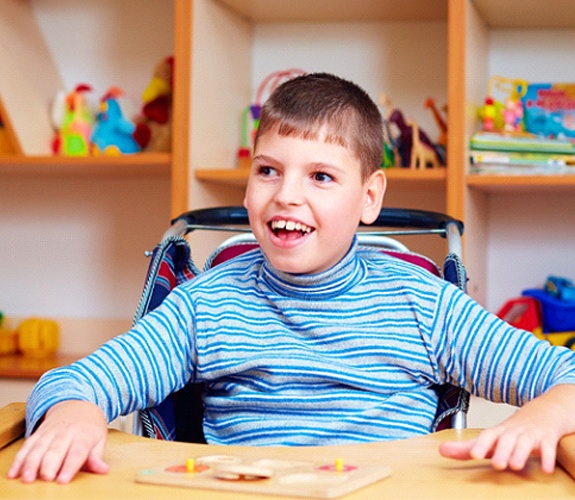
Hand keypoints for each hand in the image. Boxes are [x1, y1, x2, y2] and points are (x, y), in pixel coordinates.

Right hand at [7, 400, 108, 483]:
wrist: (78, 406)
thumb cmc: (90, 428)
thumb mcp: (99, 440)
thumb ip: (97, 457)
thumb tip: (103, 470)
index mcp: (83, 435)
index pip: (77, 452)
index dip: (69, 466)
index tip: (63, 480)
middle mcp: (65, 432)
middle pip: (56, 449)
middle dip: (49, 464)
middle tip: (45, 478)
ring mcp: (50, 432)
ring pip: (39, 447)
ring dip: (31, 463)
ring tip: (27, 478)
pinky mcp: (38, 433)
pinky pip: (27, 446)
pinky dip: (19, 459)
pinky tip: (14, 472)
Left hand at [439, 423, 558, 473]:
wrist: (542, 413)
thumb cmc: (510, 431)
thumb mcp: (489, 439)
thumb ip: (466, 448)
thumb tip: (440, 450)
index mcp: (498, 432)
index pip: (487, 436)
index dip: (481, 444)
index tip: (474, 454)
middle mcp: (513, 432)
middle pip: (507, 440)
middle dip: (502, 451)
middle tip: (498, 464)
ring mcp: (531, 434)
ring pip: (526, 442)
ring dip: (520, 453)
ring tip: (516, 465)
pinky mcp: (547, 439)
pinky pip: (549, 448)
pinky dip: (548, 457)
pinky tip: (546, 469)